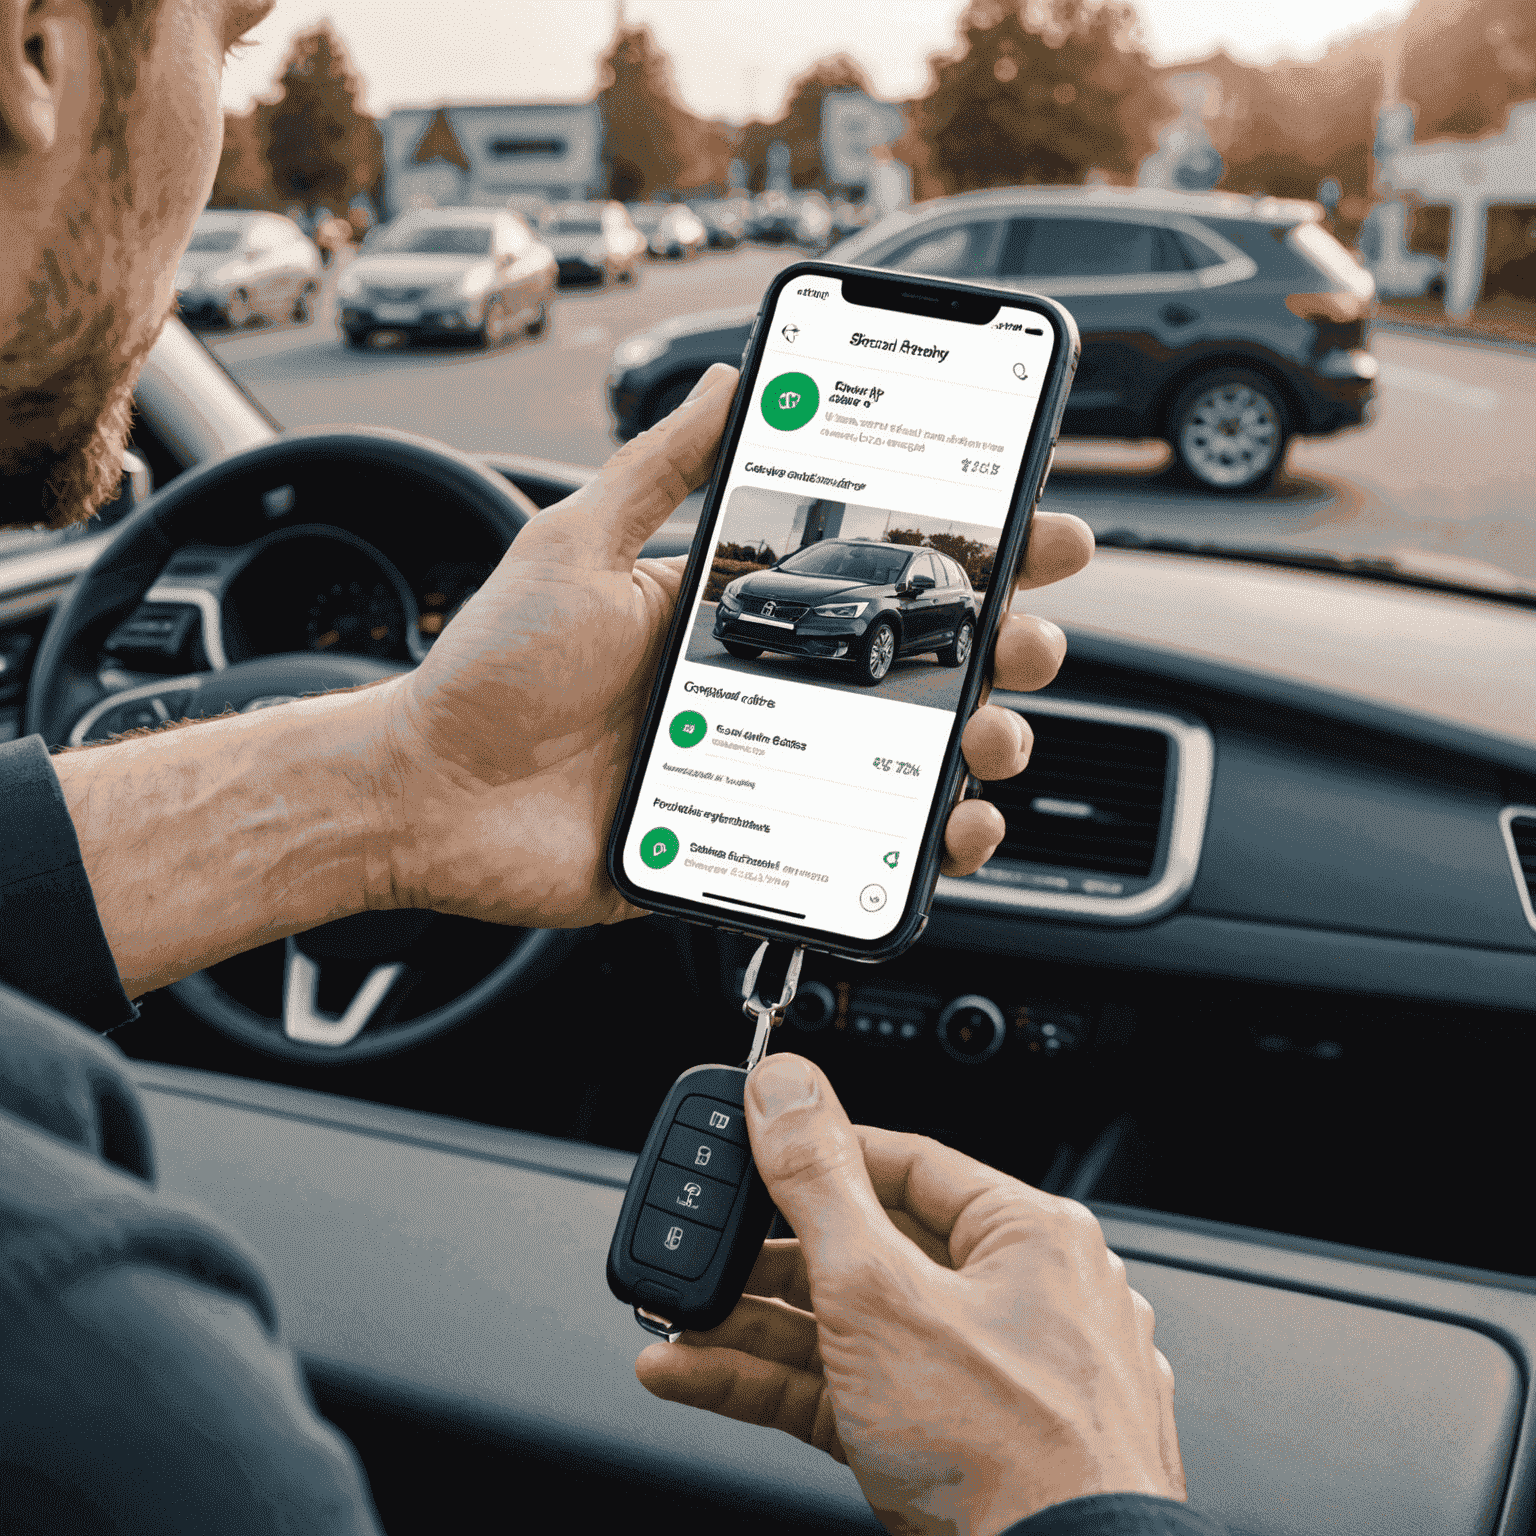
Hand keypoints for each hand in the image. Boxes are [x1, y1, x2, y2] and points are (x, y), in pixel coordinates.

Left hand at [381, 363, 1093, 927]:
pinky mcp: (756, 846)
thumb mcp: (577, 545)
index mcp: (739, 614)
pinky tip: (951, 825)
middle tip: (1028, 638)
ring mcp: (770, 770)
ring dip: (980, 742)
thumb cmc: (494, 672)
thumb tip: (732, 378)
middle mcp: (770, 689)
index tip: (1034, 534)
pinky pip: (865, 846)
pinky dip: (927, 843)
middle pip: (920, 669)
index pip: (876, 577)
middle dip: (1001, 648)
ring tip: (992, 732)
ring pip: (910, 758)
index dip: (965, 557)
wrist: (434, 794)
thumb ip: (660, 467)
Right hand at [636, 1055, 1184, 1535]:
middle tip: (705, 1252)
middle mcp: (1020, 1301)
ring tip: (678, 1322)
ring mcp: (988, 1383)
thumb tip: (786, 1086)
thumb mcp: (879, 1291)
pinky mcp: (954, 1452)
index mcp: (1027, 1238)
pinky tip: (698, 1373)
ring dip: (757, 1327)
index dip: (820, 1154)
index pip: (907, 1164)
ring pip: (854, 1331)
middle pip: (871, 1252)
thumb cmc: (1008, 1452)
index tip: (754, 1147)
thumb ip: (818, 1183)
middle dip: (770, 1260)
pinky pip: (855, 1394)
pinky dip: (778, 1384)